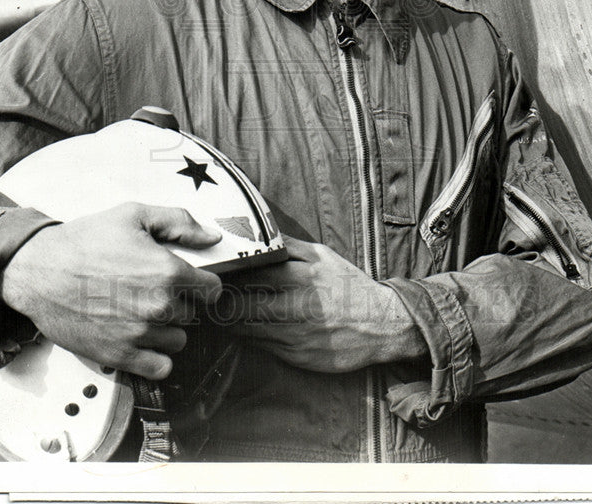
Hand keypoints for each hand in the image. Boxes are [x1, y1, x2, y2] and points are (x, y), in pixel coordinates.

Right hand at [0, 203, 222, 379]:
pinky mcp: (119, 356)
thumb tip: (212, 237)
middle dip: (178, 302)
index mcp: (166, 271)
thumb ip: (179, 223)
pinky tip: (140, 338)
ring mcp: (139, 334)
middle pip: (192, 314)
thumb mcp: (134, 215)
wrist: (40, 270)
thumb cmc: (85, 241)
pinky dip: (155, 356)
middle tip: (151, 290)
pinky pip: (160, 368)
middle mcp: (158, 306)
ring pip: (177, 340)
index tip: (191, 282)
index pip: (212, 290)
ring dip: (166, 328)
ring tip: (142, 311)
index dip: (203, 283)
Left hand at [219, 237, 426, 372]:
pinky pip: (260, 347)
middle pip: (237, 307)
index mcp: (298, 276)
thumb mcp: (321, 255)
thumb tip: (257, 233)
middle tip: (211, 296)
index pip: (245, 277)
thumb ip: (287, 246)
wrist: (381, 325)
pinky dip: (248, 337)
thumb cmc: (347, 285)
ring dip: (229, 322)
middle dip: (220, 302)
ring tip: (223, 311)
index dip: (225, 277)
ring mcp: (293, 336)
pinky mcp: (295, 357)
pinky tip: (246, 328)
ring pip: (244, 330)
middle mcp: (293, 307)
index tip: (214, 275)